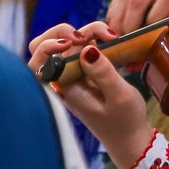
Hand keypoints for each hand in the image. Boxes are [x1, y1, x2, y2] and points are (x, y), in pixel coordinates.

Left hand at [27, 21, 153, 168]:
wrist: (129, 137)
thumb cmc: (123, 120)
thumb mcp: (118, 95)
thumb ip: (102, 72)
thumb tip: (87, 47)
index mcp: (64, 88)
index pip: (39, 59)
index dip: (52, 42)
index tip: (80, 40)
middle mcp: (63, 80)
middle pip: (43, 46)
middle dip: (64, 32)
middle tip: (89, 35)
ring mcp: (73, 75)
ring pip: (65, 44)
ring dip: (85, 32)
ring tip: (110, 35)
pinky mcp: (85, 73)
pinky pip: (81, 49)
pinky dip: (93, 38)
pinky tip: (111, 40)